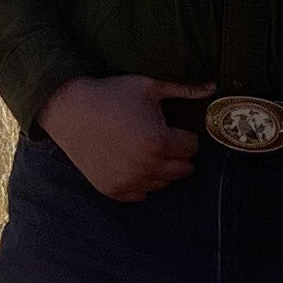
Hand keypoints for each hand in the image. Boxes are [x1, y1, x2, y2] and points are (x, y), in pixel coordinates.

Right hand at [39, 72, 211, 201]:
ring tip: (145, 149)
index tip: (172, 127)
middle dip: (178, 154)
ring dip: (161, 169)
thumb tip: (213, 87)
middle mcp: (146, 166)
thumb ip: (184, 90)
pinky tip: (132, 162)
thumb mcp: (148, 87)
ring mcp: (128, 181)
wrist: (68, 109)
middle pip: (183, 170)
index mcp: (159, 142)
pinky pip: (140, 195)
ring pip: (163, 184)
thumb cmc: (110, 95)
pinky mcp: (112, 189)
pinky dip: (141, 182)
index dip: (185, 135)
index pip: (192, 148)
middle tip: (162, 139)